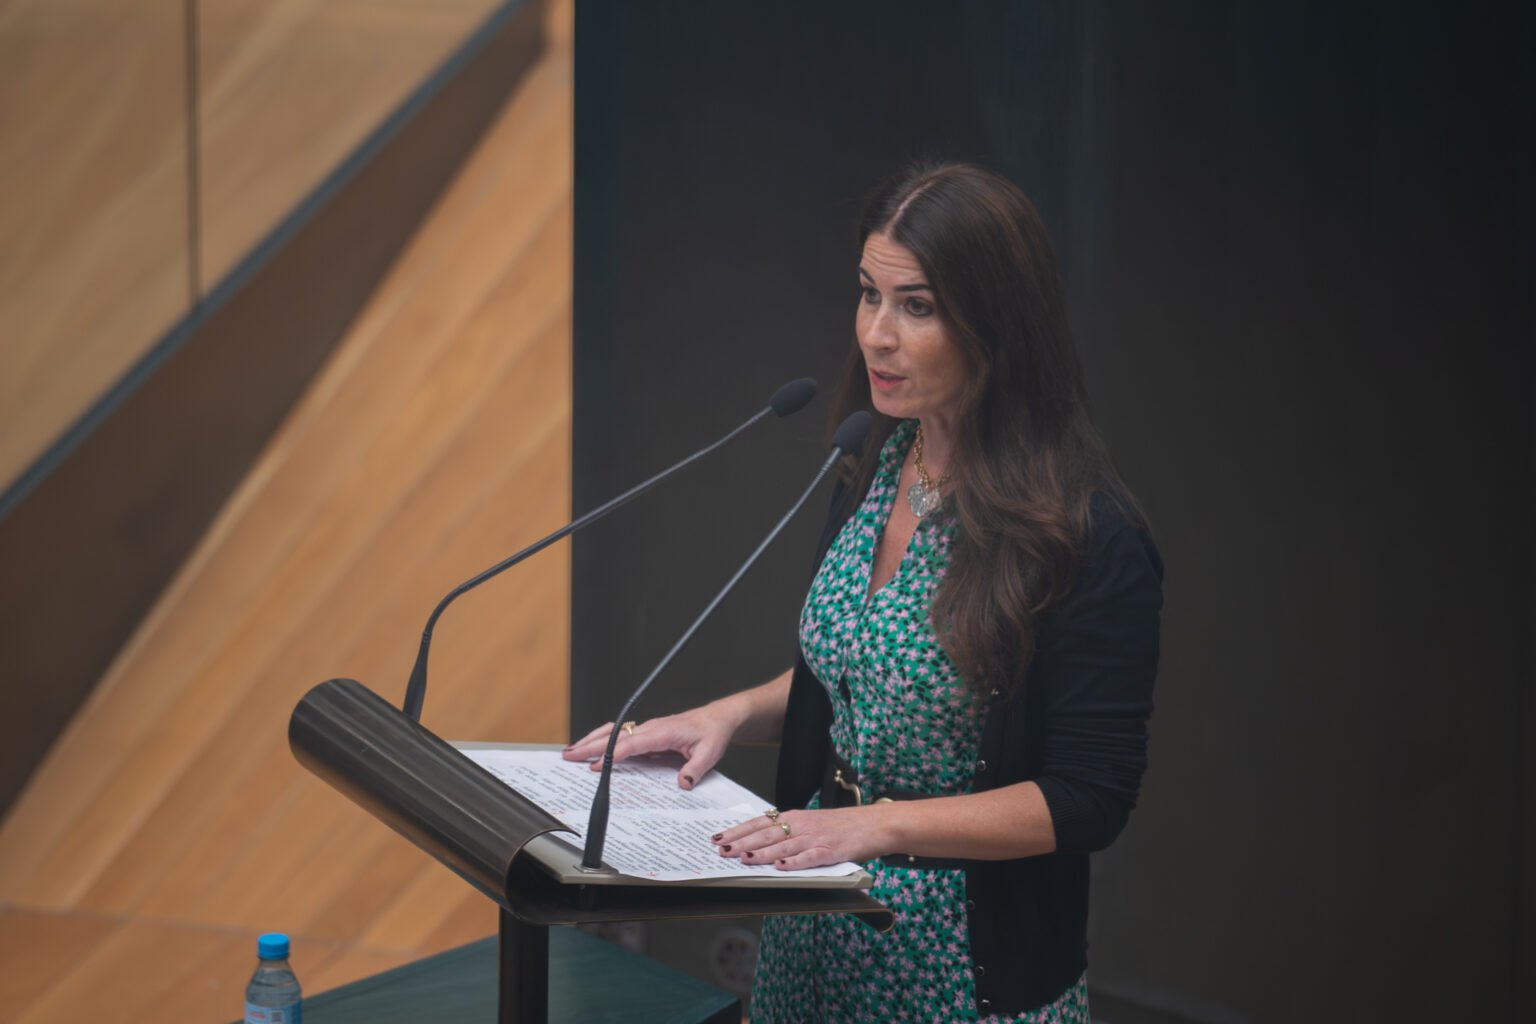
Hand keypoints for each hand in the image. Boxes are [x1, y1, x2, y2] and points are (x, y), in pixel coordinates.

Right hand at [562, 704, 738, 789]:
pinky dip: (602, 740)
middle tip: (569, 756)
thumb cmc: (712, 733)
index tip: (596, 765)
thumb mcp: (710, 753)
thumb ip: (695, 769)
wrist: (716, 719)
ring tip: (572, 751)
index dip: (612, 754)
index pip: (632, 743)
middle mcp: (651, 728)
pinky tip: (591, 748)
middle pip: (615, 735)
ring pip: (613, 732)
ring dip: (591, 740)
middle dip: (590, 745)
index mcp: (663, 731)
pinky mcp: (646, 733)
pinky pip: (620, 735)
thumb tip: (682, 783)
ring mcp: (646, 729)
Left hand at [710, 806, 895, 870]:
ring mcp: (816, 839)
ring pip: (783, 846)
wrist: (874, 824)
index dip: (738, 830)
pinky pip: (809, 858)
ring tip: (742, 858)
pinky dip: (794, 863)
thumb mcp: (811, 823)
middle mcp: (802, 825)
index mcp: (796, 817)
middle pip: (766, 833)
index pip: (760, 822)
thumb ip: (789, 830)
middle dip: (741, 841)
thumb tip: (761, 840)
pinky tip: (780, 868)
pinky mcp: (830, 852)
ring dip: (761, 852)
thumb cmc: (842, 826)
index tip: (718, 837)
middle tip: (721, 849)